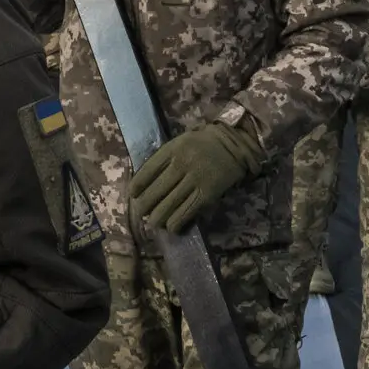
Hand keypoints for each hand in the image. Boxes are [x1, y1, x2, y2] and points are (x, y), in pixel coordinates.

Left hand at [131, 121, 263, 233]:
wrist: (236, 144)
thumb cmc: (204, 143)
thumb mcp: (181, 141)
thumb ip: (165, 158)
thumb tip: (146, 181)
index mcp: (173, 149)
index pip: (149, 170)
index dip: (138, 185)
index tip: (132, 194)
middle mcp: (182, 164)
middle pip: (156, 190)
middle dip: (145, 205)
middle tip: (140, 213)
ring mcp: (195, 179)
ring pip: (170, 204)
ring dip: (158, 217)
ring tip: (153, 223)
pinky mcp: (208, 193)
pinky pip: (188, 211)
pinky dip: (177, 221)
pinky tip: (171, 226)